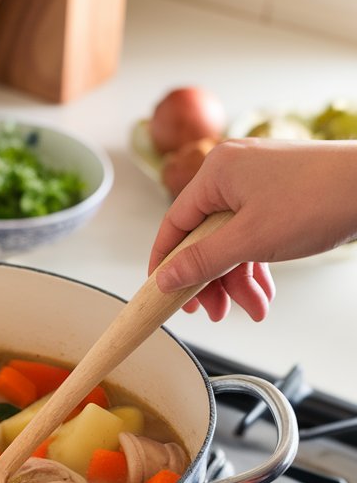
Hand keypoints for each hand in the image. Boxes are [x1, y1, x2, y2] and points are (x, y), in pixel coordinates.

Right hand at [149, 138, 356, 320]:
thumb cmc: (319, 199)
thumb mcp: (250, 241)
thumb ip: (201, 262)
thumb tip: (166, 277)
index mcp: (216, 172)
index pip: (174, 224)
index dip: (166, 263)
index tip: (163, 293)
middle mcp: (232, 171)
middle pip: (204, 235)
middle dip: (212, 279)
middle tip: (215, 311)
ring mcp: (257, 180)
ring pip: (232, 238)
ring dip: (239, 278)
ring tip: (252, 307)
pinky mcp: (278, 192)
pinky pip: (253, 232)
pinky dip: (256, 262)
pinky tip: (265, 290)